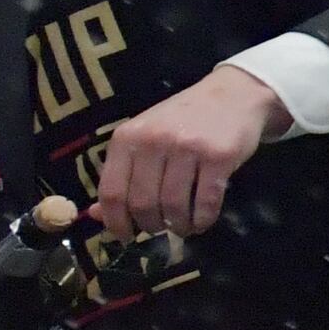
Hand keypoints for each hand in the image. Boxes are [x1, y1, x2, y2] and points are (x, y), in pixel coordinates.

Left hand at [90, 64, 288, 237]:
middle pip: (142, 203)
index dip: (116, 222)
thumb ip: (122, 175)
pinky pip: (206, 202)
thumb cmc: (184, 120)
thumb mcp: (145, 140)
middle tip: (160, 229)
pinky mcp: (219, 156)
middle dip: (151, 226)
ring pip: (173, 206)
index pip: (111, 191)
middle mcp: (154, 141)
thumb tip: (95, 216)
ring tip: (183, 227)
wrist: (233, 94)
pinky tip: (202, 221)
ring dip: (178, 226)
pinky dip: (202, 220)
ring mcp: (188, 147)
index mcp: (127, 137)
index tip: (126, 236)